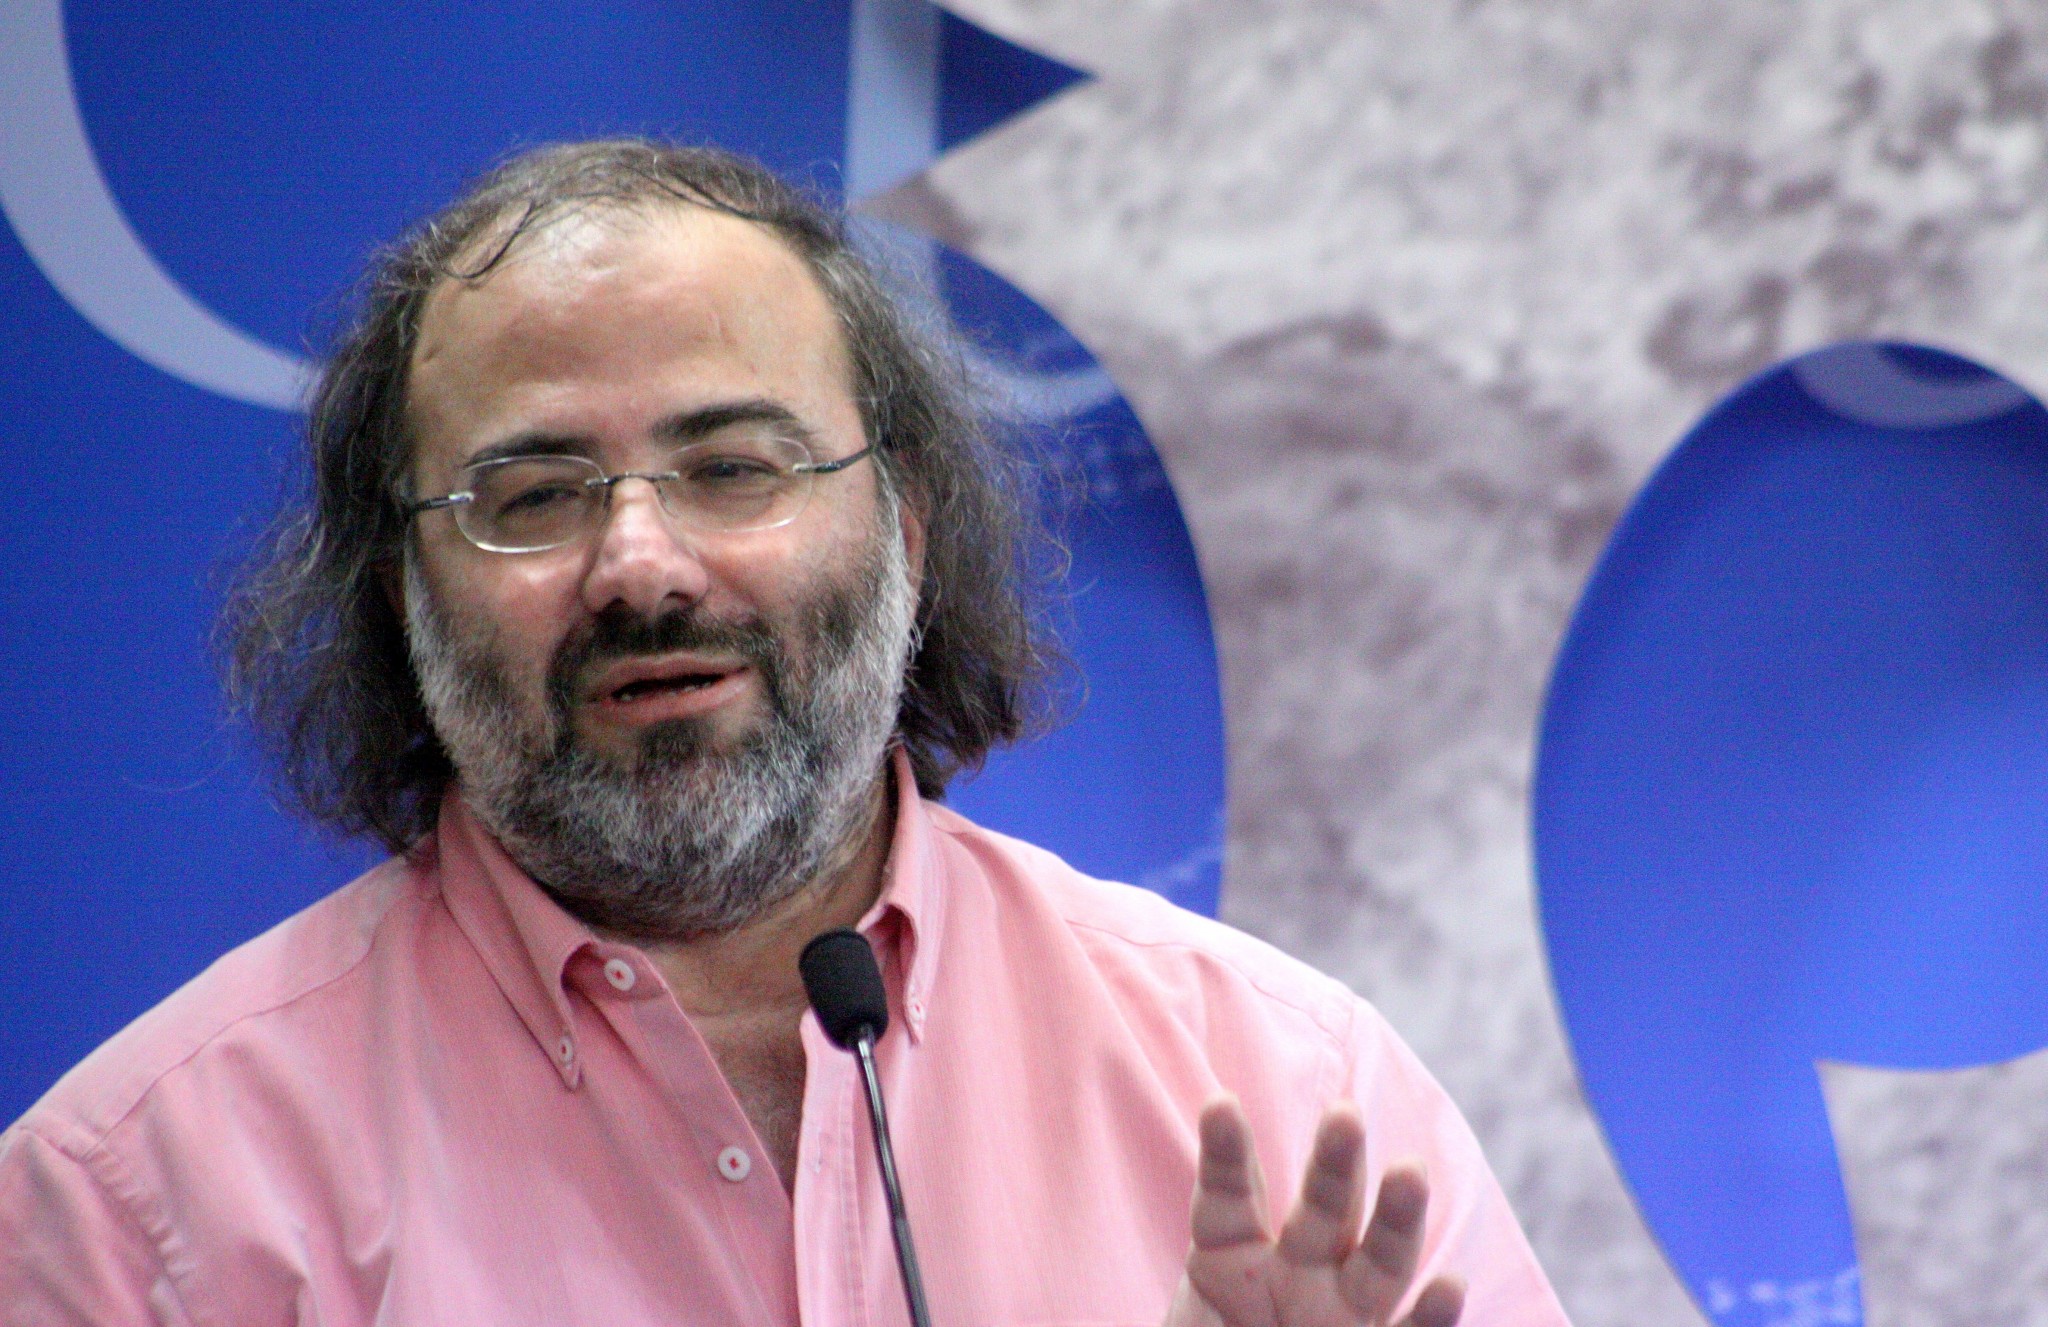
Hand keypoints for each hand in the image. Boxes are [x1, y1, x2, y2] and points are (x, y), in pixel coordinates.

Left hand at [1167, 1097, 1465, 1326]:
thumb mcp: (1187, 1306)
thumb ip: (1166, 1292)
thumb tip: (1117, 1243)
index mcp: (1233, 1257)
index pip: (1229, 1199)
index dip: (1226, 1154)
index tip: (1220, 1104)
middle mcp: (1299, 1272)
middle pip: (1320, 1210)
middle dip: (1332, 1163)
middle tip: (1344, 1114)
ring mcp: (1342, 1312)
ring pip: (1377, 1260)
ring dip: (1396, 1219)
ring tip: (1409, 1173)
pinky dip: (1430, 1315)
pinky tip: (1449, 1284)